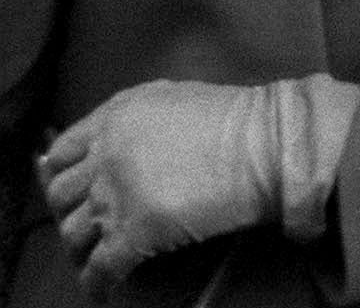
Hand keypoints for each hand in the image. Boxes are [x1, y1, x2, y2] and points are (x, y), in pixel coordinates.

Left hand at [42, 80, 261, 295]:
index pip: (63, 153)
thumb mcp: (177, 98)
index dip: (66, 173)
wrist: (270, 145)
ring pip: (74, 233)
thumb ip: (136, 119)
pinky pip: (99, 267)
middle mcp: (104, 157)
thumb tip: (117, 144)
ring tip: (96, 255)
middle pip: (62, 196)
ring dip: (82, 247)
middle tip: (90, 222)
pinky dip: (97, 282)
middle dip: (71, 211)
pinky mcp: (133, 235)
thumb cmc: (239, 118)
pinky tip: (104, 288)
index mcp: (114, 119)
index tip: (76, 186)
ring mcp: (115, 197)